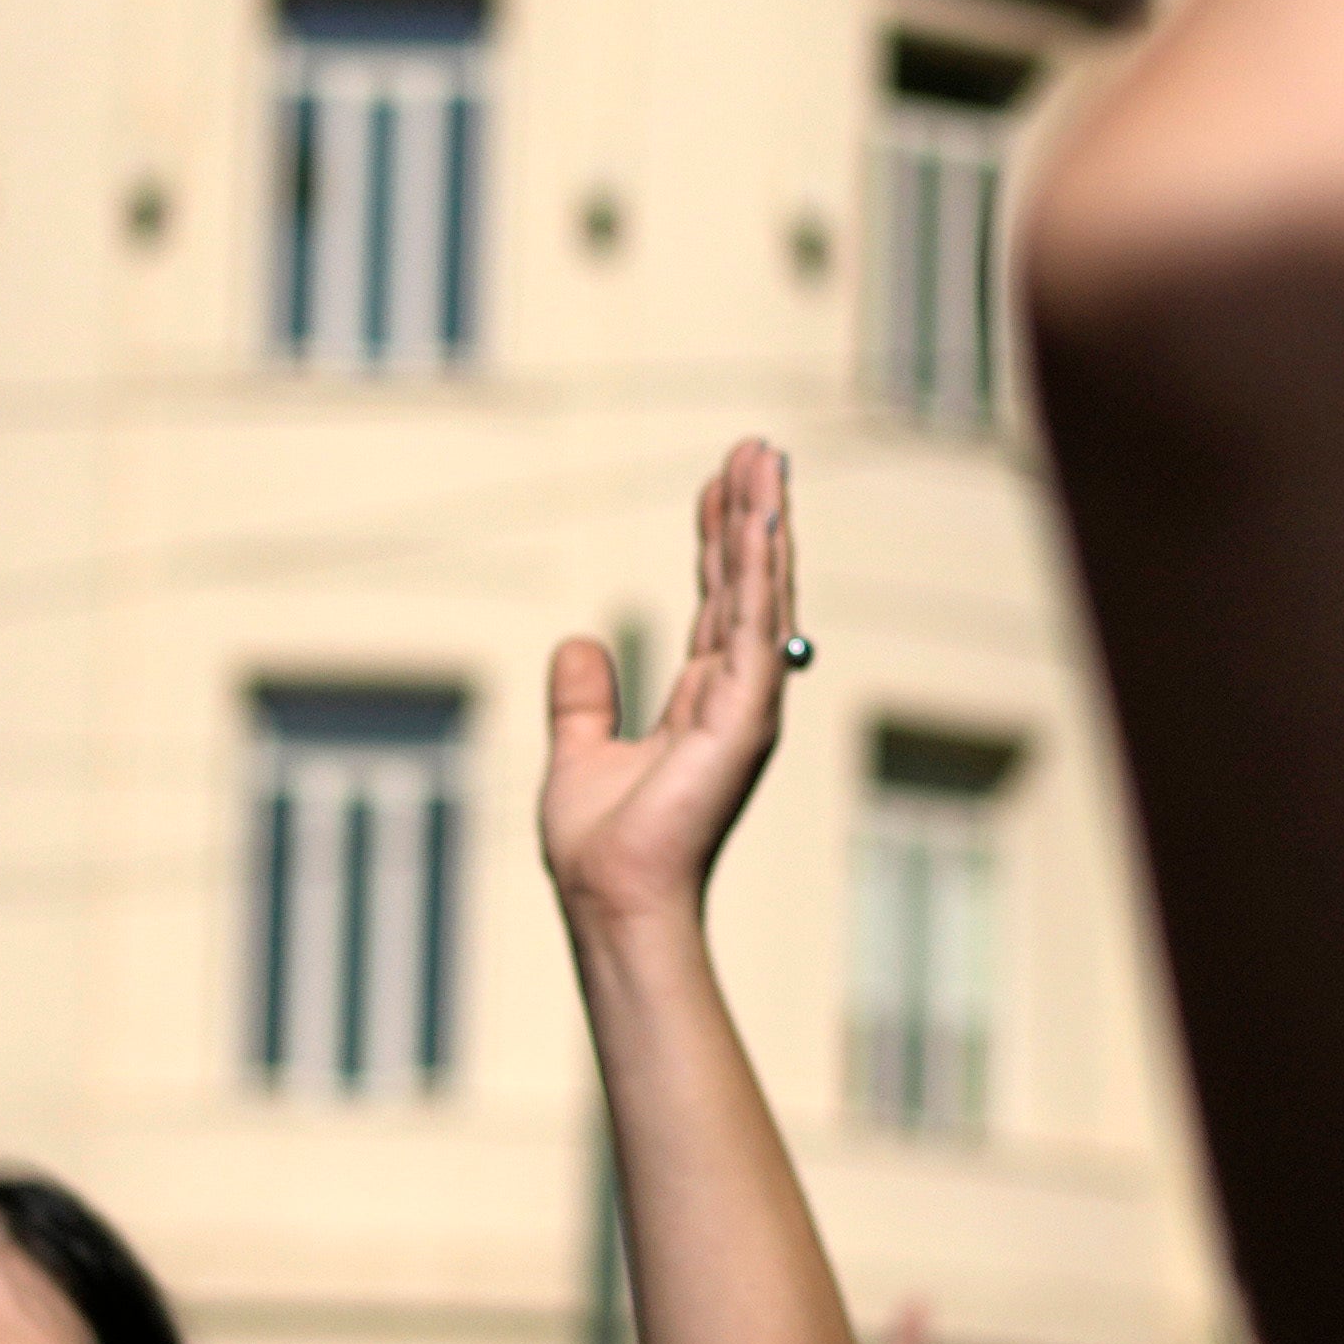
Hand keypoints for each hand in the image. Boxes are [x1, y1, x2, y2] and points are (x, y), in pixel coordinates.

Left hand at [538, 440, 802, 930]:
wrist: (609, 896)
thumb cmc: (600, 847)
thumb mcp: (577, 752)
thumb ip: (582, 698)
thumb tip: (578, 641)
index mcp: (701, 702)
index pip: (716, 602)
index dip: (719, 540)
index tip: (722, 481)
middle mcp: (734, 696)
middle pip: (747, 585)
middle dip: (752, 515)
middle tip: (756, 447)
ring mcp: (745, 704)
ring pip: (759, 594)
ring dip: (764, 524)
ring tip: (765, 459)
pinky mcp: (744, 716)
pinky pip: (753, 626)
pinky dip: (758, 569)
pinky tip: (761, 518)